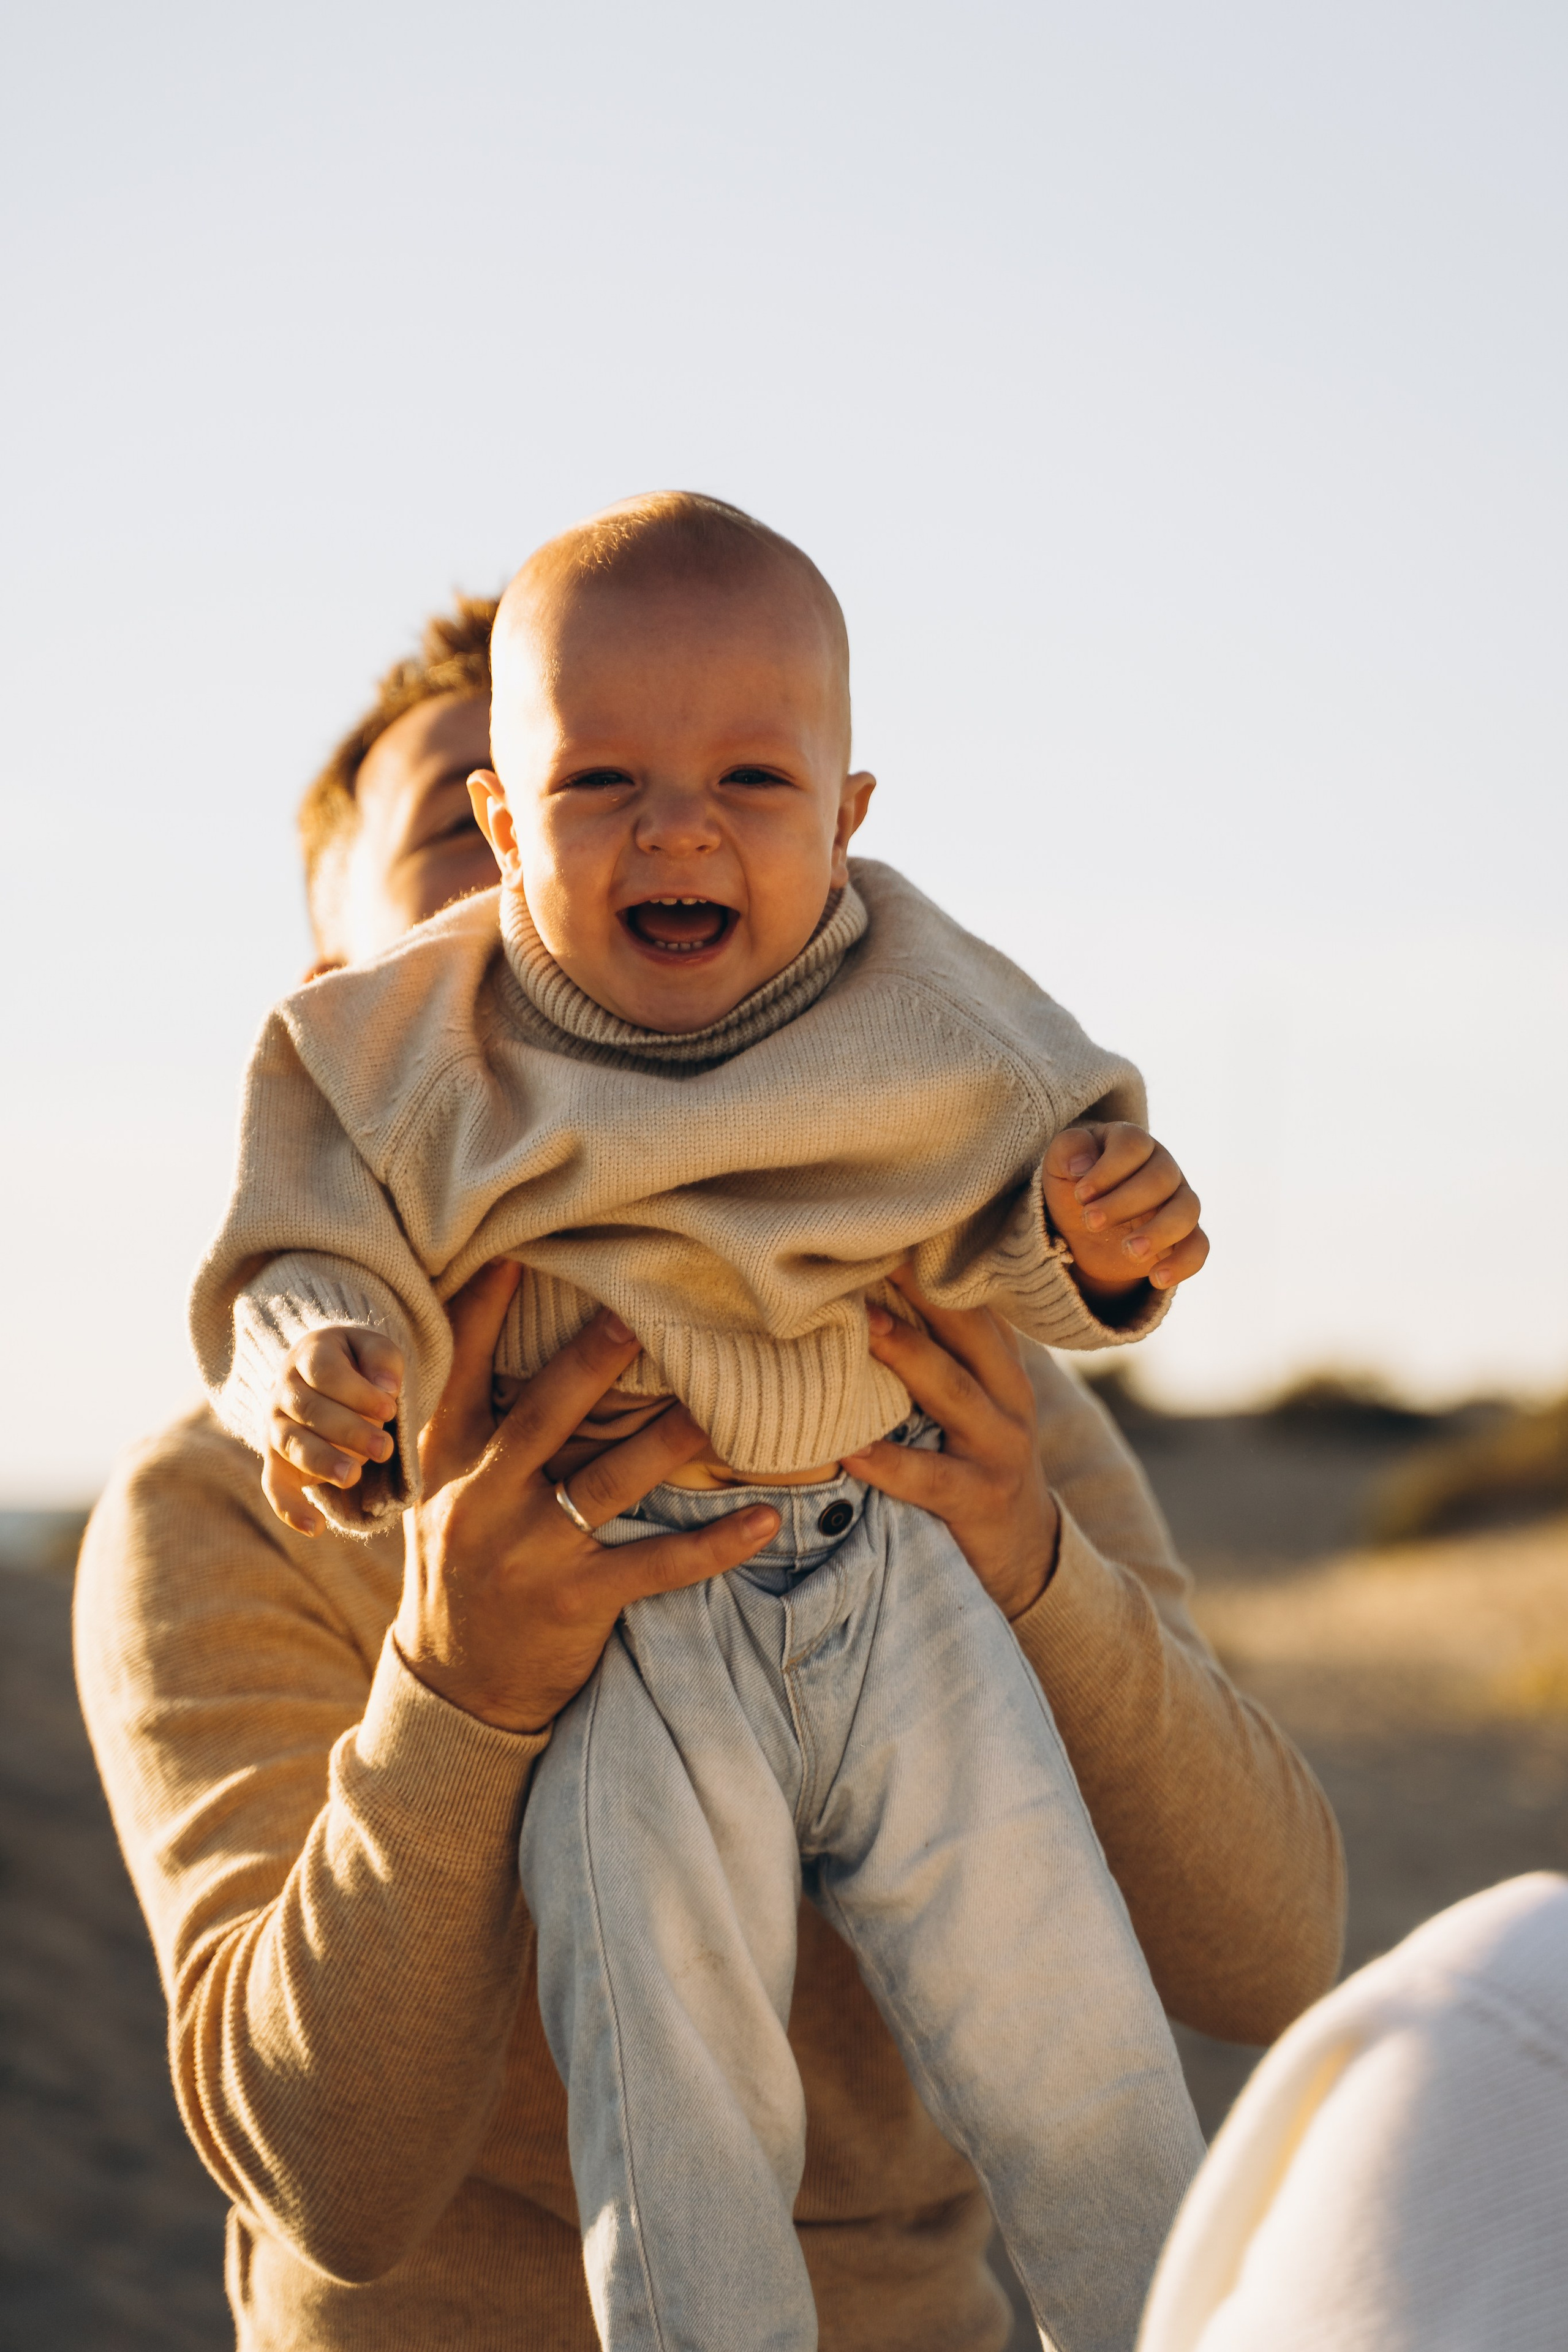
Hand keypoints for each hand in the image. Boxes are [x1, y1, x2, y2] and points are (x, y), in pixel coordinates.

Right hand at [264, 1324, 403, 1534]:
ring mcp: (276, 1426)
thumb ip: (383, 1360)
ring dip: (322, 1462)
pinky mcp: (277, 1460)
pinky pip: (275, 1486)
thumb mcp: (375, 1347)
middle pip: (309, 1410)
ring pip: (292, 1445)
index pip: (325, 1372)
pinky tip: (315, 1528)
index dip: (357, 1392)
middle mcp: (284, 1390)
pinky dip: (290, 1508)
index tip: (390, 1408)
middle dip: (349, 1431)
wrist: (324, 1377)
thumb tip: (387, 1388)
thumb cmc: (358, 1364)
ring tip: (353, 1476)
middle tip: (383, 1449)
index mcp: (308, 1355)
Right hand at [394, 1263, 779, 1732]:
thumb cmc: (459, 1563)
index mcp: (447, 1459)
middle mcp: (480, 1498)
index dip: (483, 1310)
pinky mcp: (575, 1600)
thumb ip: (473, 1420)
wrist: (455, 1684)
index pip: (461, 1371)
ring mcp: (528, 1551)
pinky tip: (764, 1521)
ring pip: (610, 1480)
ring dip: (673, 1439)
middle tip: (641, 1308)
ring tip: (724, 1402)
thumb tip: (502, 1322)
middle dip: (593, 1360)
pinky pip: (657, 1566)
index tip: (517, 1251)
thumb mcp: (443, 1488)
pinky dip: (714, 1545)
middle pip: (544, 1413)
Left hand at [841, 1269, 1058, 1620]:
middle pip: (969, 1334)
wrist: (1024, 1554)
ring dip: (908, 1355)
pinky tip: (849, 1448)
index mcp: (1004, 1369)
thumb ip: (949, 1353)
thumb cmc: (978, 1461)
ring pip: (952, 1392)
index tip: (894, 1226)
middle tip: (872, 1254)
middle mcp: (1010, 1400)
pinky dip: (888, 1461)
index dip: (939, 1266)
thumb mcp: (979, 1402)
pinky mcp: (977, 1499)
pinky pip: (928, 1476)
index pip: (976, 1306)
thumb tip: (881, 1285)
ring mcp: (998, 1450)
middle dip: (925, 1292)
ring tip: (863, 1324)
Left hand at [1042, 1121, 1207, 1304]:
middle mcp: (1162, 1167)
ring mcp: (1178, 1200)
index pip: (1133, 1145)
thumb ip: (1068, 1150)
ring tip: (1128, 1251)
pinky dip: (1182, 1263)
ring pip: (1187, 1210)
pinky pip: (1198, 1246)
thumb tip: (1082, 1164)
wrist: (1083, 1225)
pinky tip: (1155, 1278)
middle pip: (1161, 1177)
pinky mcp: (1184, 1235)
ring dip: (1159, 1232)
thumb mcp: (1059, 1166)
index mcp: (1132, 1143)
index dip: (1108, 1169)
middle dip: (1124, 1203)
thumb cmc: (1073, 1186)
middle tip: (1091, 1222)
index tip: (1080, 1195)